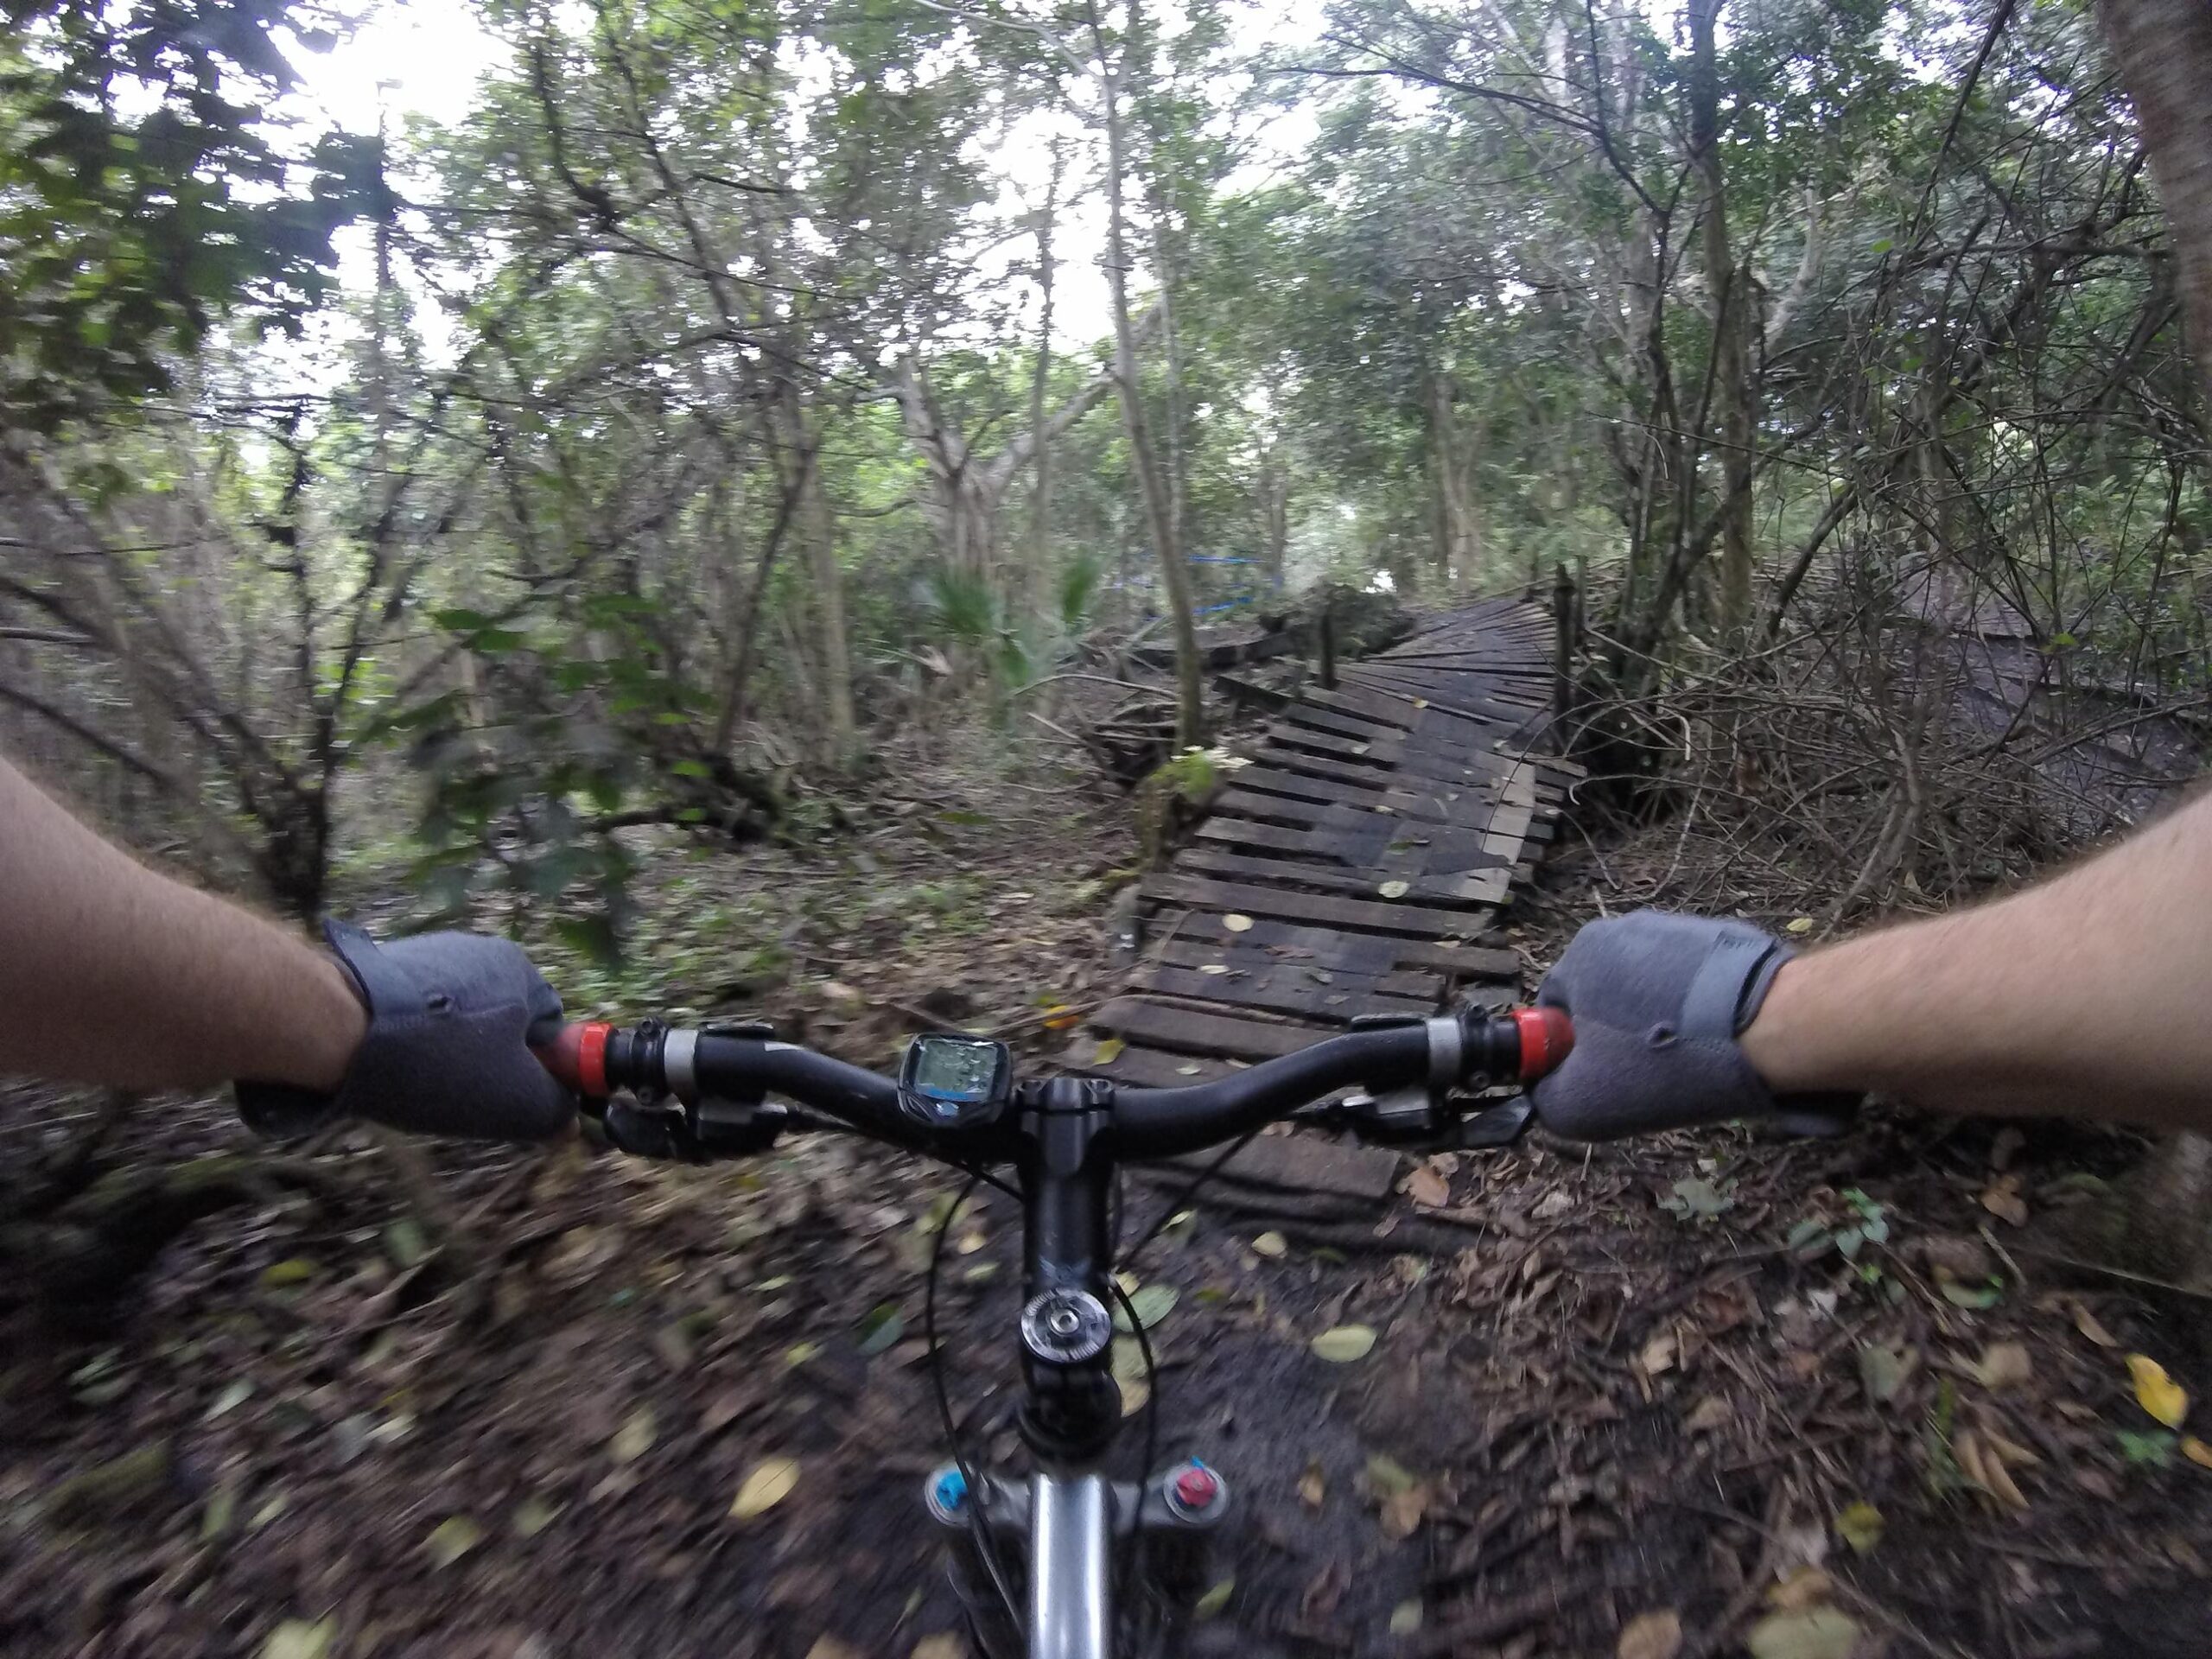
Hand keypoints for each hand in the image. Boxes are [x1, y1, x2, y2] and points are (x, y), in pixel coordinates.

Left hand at [236, 921, 576, 1141]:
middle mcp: (478, 950)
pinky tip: (388, 1065)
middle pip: (500, 1024)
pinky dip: (408, 1042)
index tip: (507, 1096)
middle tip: (460, 1097)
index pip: (550, 1029)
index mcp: (519, 970)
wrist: (331, 1026)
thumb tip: (563, 1114)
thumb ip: (556, 1108)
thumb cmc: (438, 1062)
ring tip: (416, 1082)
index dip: (535, 1071)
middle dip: (485, 1063)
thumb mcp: (517, 1102)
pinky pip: (414, 1013)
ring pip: (454, 1022)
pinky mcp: (383, 966)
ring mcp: (427, 953)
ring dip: (444, 1054)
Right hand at [1528, 910, 1852, 1139]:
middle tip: (1646, 1075)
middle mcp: (1624, 927)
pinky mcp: (1722, 938)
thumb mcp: (1583, 1105)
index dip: (1571, 1052)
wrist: (1770, 1028)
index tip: (1601, 1079)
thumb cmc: (1663, 1062)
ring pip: (1650, 990)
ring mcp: (1677, 928)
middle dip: (1619, 1036)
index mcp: (1581, 953)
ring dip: (1659, 1021)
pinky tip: (1718, 1039)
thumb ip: (1545, 1098)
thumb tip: (1544, 1092)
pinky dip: (1698, 1009)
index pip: (1555, 1008)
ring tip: (1690, 1058)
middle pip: (1604, 996)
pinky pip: (1693, 981)